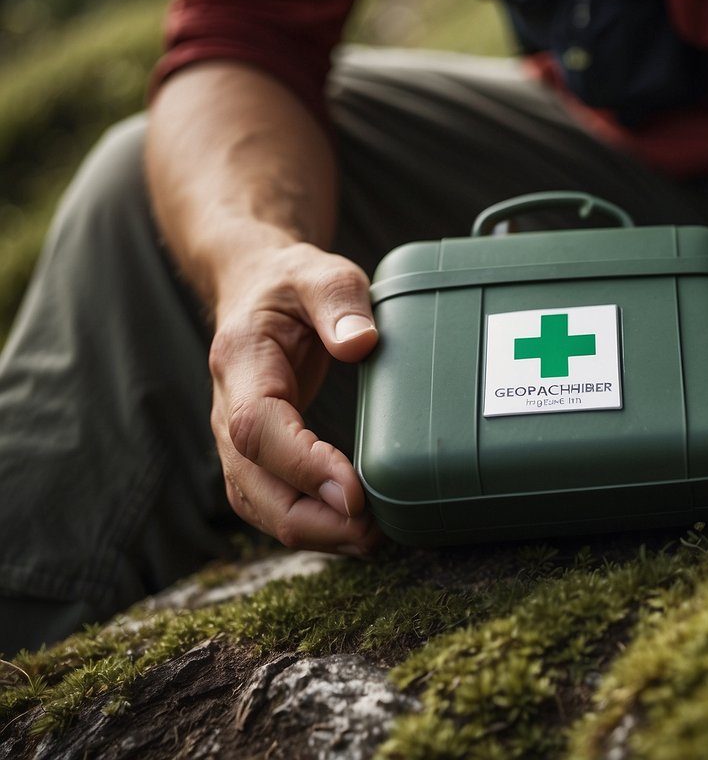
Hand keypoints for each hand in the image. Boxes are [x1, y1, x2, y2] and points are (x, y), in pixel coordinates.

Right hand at [207, 242, 382, 553]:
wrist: (256, 288)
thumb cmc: (292, 283)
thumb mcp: (319, 273)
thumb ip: (339, 300)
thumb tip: (360, 342)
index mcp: (242, 362)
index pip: (257, 428)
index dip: (301, 465)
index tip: (352, 491)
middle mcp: (229, 410)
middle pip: (251, 485)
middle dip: (310, 519)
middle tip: (373, 531)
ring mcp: (236, 440)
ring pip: (259, 505)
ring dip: (312, 532)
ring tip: (371, 539)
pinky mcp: (256, 456)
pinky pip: (272, 503)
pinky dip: (311, 525)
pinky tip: (354, 531)